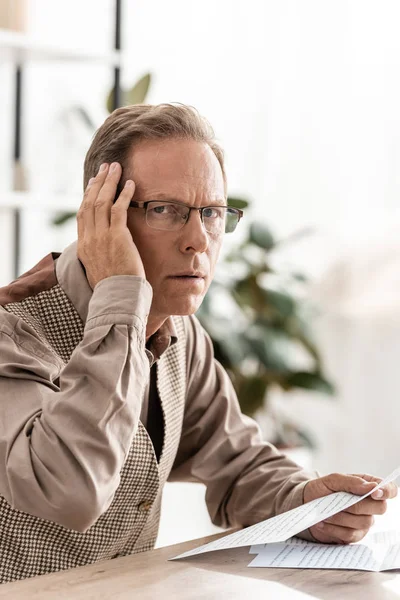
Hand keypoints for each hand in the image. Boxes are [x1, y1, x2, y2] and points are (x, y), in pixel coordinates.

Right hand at [77, 162, 144, 288]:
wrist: (118, 297)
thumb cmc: (114, 288)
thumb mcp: (98, 270)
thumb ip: (99, 255)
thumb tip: (104, 250)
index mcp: (84, 246)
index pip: (83, 214)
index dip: (88, 195)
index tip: (93, 183)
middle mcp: (89, 238)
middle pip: (90, 203)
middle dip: (98, 183)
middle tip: (105, 168)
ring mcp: (102, 237)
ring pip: (102, 202)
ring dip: (110, 182)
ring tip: (117, 168)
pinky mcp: (117, 237)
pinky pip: (119, 209)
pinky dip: (124, 194)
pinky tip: (131, 184)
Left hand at [303, 473, 397, 543]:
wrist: (306, 504)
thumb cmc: (321, 488)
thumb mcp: (332, 480)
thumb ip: (351, 482)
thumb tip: (371, 487)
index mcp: (367, 486)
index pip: (389, 489)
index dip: (387, 491)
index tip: (375, 493)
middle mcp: (369, 504)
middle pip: (380, 508)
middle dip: (358, 505)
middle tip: (338, 502)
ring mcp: (364, 521)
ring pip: (364, 522)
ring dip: (341, 517)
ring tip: (325, 512)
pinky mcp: (354, 535)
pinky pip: (350, 534)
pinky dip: (334, 528)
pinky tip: (323, 522)